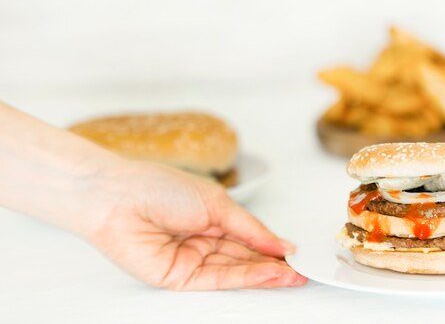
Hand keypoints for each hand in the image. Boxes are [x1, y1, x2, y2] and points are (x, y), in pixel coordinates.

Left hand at [85, 162, 306, 289]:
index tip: (297, 253)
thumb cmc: (161, 188)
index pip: (248, 236)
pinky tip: (270, 274)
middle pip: (244, 257)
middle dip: (274, 264)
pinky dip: (246, 278)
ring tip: (295, 275)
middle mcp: (202, 241)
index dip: (272, 245)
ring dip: (266, 273)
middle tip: (303, 271)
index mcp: (210, 218)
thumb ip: (250, 229)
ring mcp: (191, 260)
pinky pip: (218, 279)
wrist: (118, 197)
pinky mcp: (180, 278)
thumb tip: (281, 244)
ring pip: (236, 270)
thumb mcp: (217, 203)